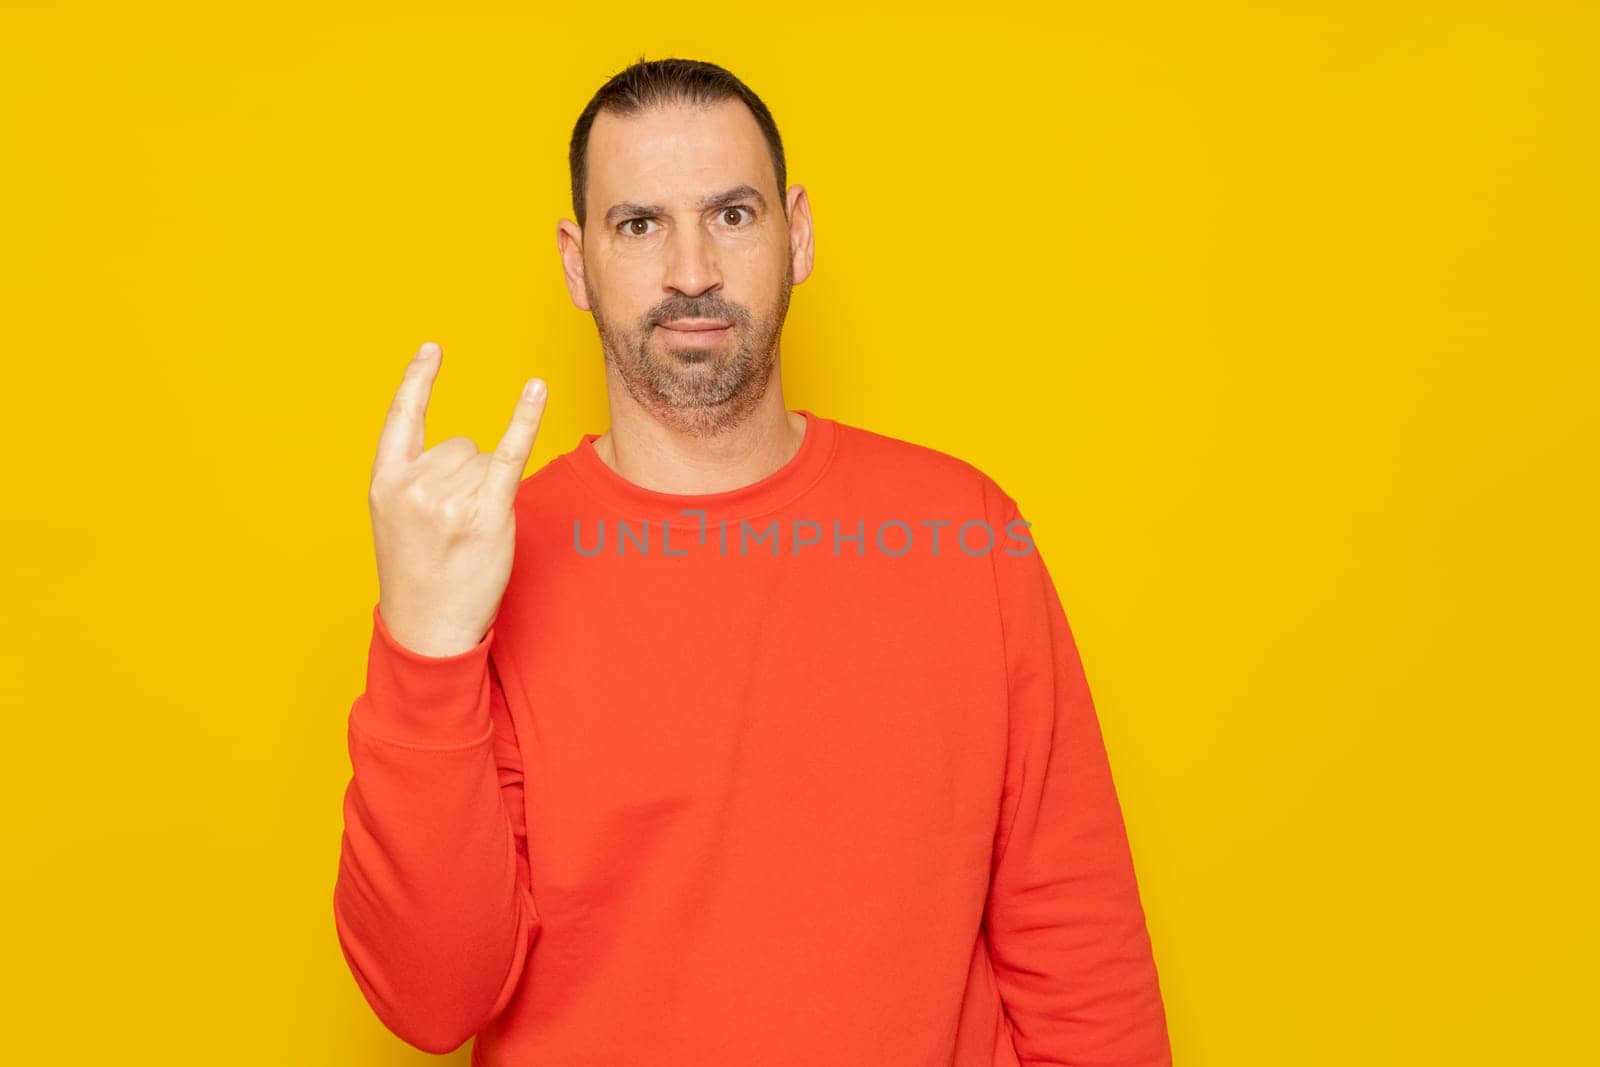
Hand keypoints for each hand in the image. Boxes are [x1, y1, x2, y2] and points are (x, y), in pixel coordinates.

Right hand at [368, 341, 547, 656]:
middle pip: (461, 445)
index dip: (417, 380)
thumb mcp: (395, 520)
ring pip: (485, 461)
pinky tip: (536, 389)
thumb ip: (416, 480)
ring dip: (487, 491)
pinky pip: (509, 454)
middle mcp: (414, 486)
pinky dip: (525, 420)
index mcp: (384, 482)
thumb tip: (469, 451)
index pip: (402, 417)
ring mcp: (449, 501)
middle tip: (452, 527)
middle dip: (466, 478)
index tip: (433, 348)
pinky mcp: (486, 515)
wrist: (427, 627)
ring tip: (468, 534)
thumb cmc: (418, 574)